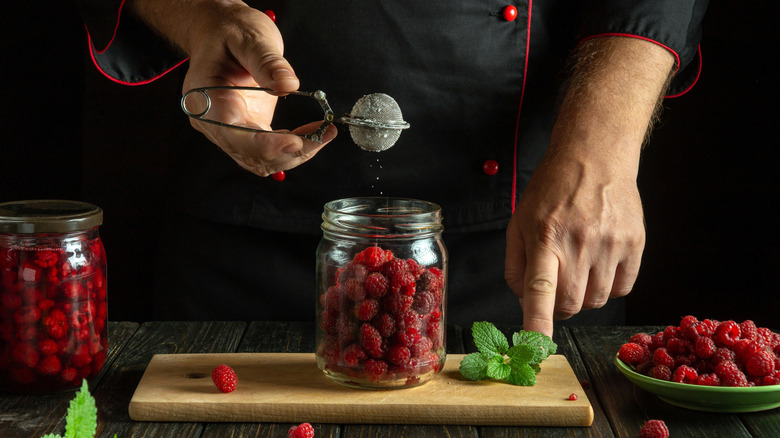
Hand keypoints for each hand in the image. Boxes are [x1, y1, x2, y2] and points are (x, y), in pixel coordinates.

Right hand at [133, 0, 336, 175]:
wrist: (223, 33)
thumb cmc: (229, 33)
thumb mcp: (250, 38)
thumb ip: (267, 61)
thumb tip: (288, 84)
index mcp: (206, 99)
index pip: (234, 136)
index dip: (265, 145)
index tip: (296, 142)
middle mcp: (214, 122)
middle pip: (251, 155)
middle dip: (289, 151)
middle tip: (322, 135)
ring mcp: (230, 130)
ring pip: (263, 160)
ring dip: (296, 152)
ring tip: (323, 132)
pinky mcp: (247, 131)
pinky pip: (270, 151)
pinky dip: (294, 147)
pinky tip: (312, 132)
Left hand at [504, 36, 673, 336]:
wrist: (596, 157)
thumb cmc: (551, 192)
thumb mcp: (520, 221)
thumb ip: (516, 265)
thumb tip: (523, 302)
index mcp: (544, 237)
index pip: (540, 288)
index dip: (537, 320)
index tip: (534, 345)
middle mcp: (579, 243)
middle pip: (570, 304)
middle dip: (559, 307)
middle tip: (557, 284)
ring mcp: (610, 245)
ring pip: (596, 301)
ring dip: (584, 295)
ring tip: (580, 265)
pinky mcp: (635, 245)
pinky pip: (622, 289)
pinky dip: (608, 286)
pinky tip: (600, 262)